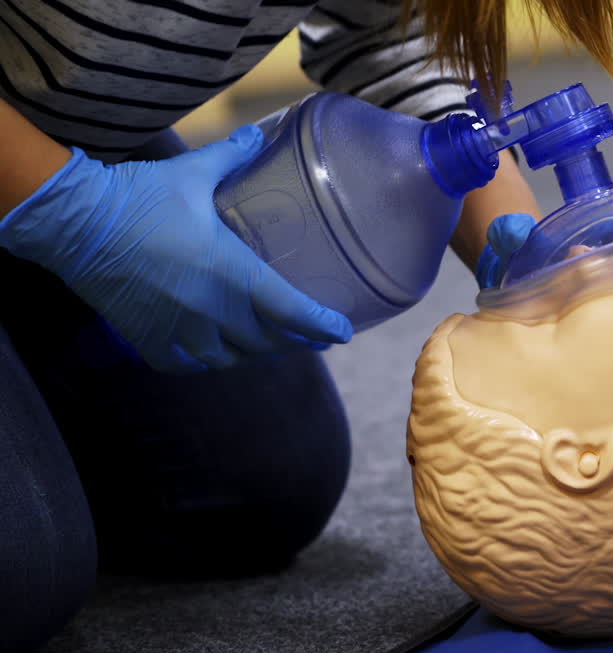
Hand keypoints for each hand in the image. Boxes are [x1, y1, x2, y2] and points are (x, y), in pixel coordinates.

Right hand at [0, 125, 352, 372]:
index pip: (292, 311)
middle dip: (293, 340)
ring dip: (254, 352)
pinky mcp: (150, 341)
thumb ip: (232, 156)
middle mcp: (212, 311)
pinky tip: (216, 351)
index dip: (322, 325)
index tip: (342, 331)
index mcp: (233, 273)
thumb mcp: (192, 173)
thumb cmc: (138, 198)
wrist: (76, 224)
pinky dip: (208, 360)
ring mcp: (180, 330)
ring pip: (231, 358)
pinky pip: (189, 365)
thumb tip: (258, 134)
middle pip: (267, 341)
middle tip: (309, 334)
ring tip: (266, 341)